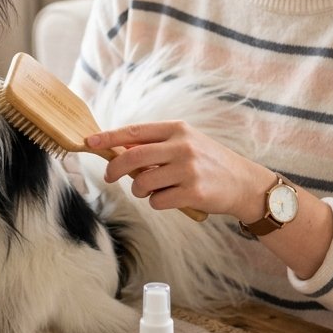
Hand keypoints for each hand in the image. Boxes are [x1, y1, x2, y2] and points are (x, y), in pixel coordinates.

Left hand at [85, 121, 269, 223]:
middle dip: (114, 169)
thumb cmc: (209, 163)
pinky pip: (157, 202)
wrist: (243, 183)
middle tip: (110, 177)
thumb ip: (156, 145)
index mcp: (177, 129)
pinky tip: (173, 198)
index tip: (89, 141)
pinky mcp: (192, 192)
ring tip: (155, 190)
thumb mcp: (186, 143)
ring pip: (142, 184)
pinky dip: (158, 203)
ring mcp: (187, 169)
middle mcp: (181, 146)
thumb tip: (120, 150)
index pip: (134, 132)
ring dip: (141, 191)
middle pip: (132, 158)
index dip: (108, 137)